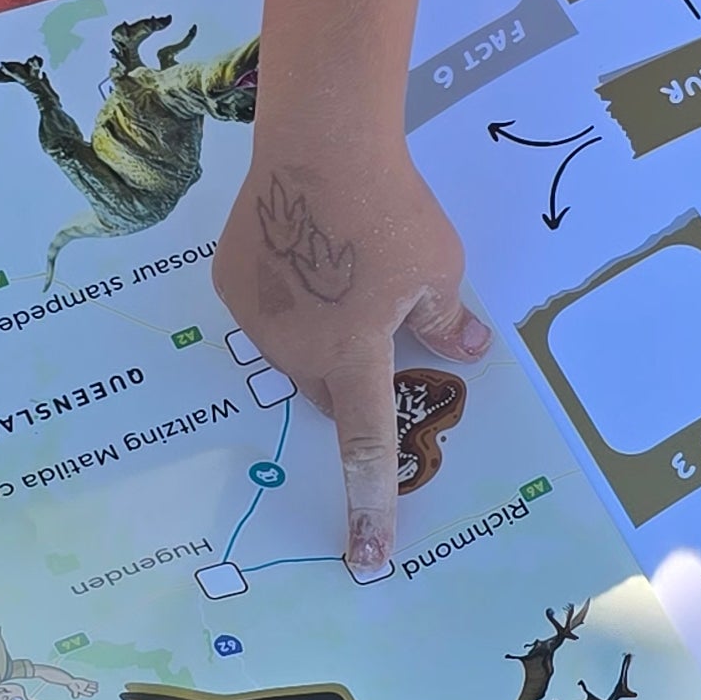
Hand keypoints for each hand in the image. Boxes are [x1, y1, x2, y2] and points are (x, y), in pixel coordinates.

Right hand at [214, 151, 489, 571]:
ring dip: (320, 331)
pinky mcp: (229, 280)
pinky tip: (306, 244)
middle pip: (330, 388)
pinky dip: (289, 293)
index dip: (370, 505)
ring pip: (294, 349)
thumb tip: (471, 349)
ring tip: (344, 264)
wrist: (320, 141)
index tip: (367, 558)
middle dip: (354, 374)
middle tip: (380, 321)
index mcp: (352, 357)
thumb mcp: (440, 268)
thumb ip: (448, 318)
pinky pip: (266, 308)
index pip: (364, 450)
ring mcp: (256, 317)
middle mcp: (296, 350)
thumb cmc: (389, 209)